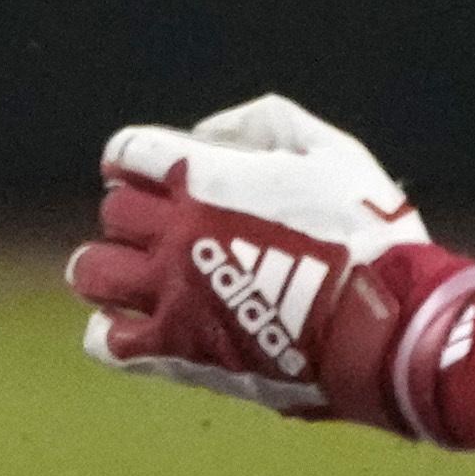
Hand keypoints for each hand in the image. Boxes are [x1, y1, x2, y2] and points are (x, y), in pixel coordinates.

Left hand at [71, 93, 474, 426]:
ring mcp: (171, 295)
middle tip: (159, 230)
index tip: (146, 173)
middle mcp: (177, 233)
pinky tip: (131, 327)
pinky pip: (108, 342)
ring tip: (128, 277)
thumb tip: (208, 132)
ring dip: (104, 268)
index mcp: (207, 178)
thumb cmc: (368, 237)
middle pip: (114, 213)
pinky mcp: (176, 353)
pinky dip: (108, 332)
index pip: (129, 153)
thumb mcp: (334, 152)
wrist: (382, 328)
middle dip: (133, 214)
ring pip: (92, 273)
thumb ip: (268, 122)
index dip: (135, 160)